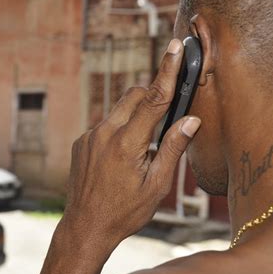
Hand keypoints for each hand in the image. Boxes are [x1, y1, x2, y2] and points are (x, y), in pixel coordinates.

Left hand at [61, 39, 200, 248]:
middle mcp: (104, 133)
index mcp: (127, 143)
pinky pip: (104, 125)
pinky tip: (118, 158)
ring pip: (118, 109)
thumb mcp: (157, 186)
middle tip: (161, 121)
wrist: (86, 226)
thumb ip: (173, 149)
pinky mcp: (81, 142)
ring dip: (134, 117)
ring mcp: (89, 136)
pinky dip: (118, 130)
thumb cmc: (125, 211)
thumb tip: (191, 120)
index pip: (154, 98)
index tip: (175, 47)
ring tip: (138, 150)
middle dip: (151, 97)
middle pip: (133, 95)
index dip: (168, 71)